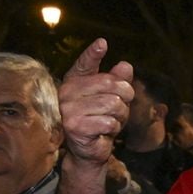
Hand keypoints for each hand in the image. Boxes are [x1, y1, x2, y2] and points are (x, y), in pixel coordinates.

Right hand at [58, 39, 134, 168]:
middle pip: (112, 85)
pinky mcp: (74, 125)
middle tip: (118, 110)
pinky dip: (113, 128)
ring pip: (114, 104)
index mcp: (75, 82)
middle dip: (125, 99)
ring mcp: (69, 108)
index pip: (84, 64)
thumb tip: (125, 65)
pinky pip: (109, 121)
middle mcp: (67, 92)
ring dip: (120, 116)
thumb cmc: (99, 120)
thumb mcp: (112, 99)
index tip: (103, 43)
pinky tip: (103, 132)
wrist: (88, 150)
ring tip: (109, 121)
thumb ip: (117, 81)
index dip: (93, 53)